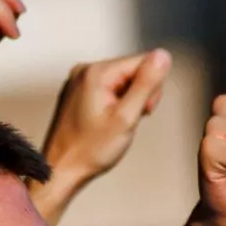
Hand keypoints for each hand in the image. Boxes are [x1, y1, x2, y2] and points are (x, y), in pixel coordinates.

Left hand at [42, 48, 172, 201]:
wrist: (61, 170)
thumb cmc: (91, 149)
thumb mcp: (127, 117)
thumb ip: (147, 84)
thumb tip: (163, 55)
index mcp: (96, 71)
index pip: (143, 62)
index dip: (151, 88)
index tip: (141, 111)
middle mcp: (85, 70)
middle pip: (133, 70)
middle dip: (139, 95)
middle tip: (126, 120)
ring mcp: (79, 81)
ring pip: (122, 81)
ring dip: (128, 102)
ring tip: (115, 124)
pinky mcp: (77, 92)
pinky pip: (108, 90)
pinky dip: (115, 105)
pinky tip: (106, 123)